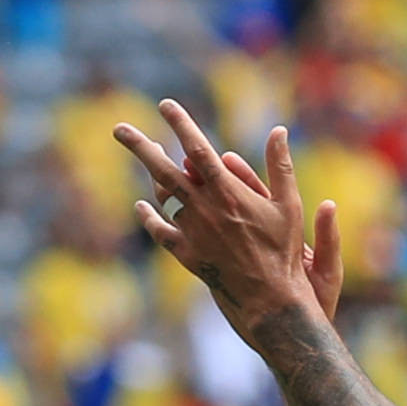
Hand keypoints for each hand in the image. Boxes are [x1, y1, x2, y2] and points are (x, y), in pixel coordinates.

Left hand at [114, 104, 339, 326]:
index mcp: (228, 191)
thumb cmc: (283, 251)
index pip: (197, 148)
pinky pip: (160, 232)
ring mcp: (192, 231)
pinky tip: (142, 208)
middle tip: (118, 129)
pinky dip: (148, 218)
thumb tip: (279, 130)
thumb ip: (280, 166)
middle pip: (163, 169)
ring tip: (146, 157)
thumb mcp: (288, 205)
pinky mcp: (186, 254)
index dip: (180, 123)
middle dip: (138, 146)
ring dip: (151, 176)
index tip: (165, 105)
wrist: (269, 300)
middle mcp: (204, 208)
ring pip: (161, 198)